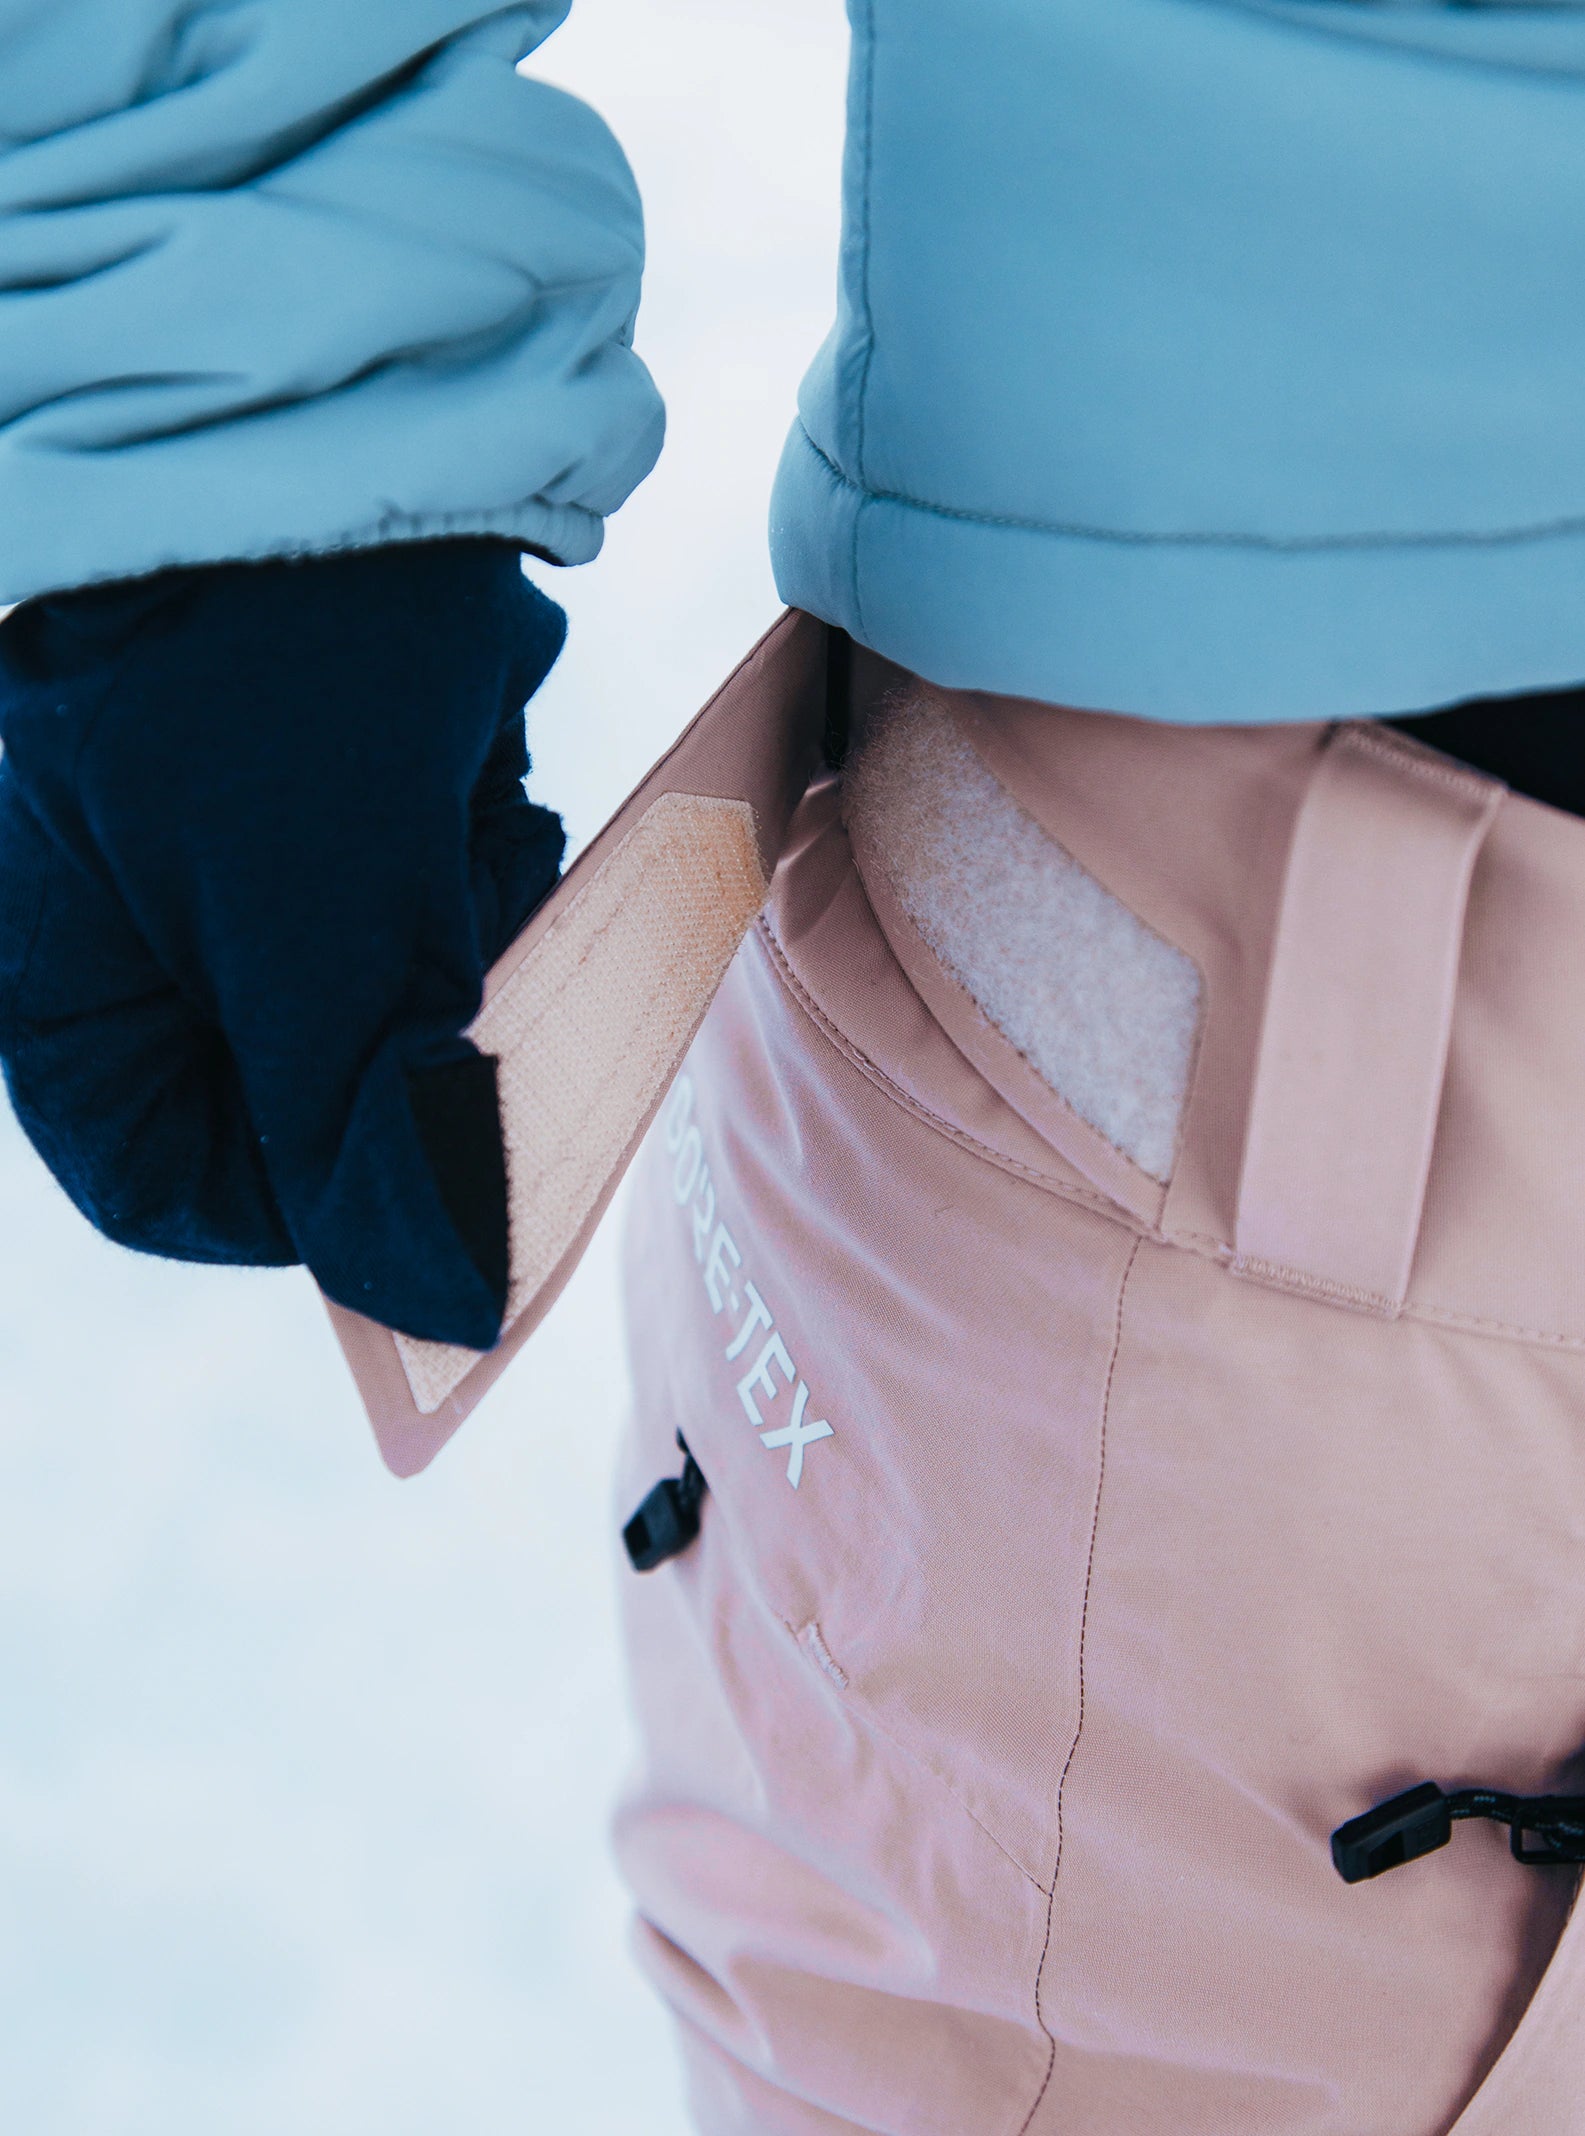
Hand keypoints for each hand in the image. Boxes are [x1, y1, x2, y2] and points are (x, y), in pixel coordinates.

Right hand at [0, 539, 566, 1349]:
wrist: (341, 402)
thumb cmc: (269, 654)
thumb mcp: (314, 908)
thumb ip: (364, 1115)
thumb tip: (443, 1306)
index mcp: (65, 963)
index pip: (167, 1179)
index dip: (308, 1211)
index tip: (440, 1178)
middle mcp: (137, 917)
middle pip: (305, 1085)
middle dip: (412, 1041)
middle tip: (471, 956)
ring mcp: (241, 845)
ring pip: (385, 986)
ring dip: (458, 933)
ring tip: (475, 823)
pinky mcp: (341, 781)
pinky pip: (431, 883)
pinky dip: (477, 851)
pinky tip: (482, 771)